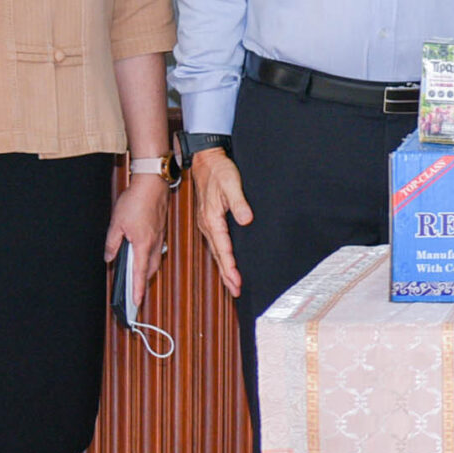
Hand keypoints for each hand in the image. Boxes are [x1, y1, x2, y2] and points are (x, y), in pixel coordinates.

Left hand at [105, 172, 169, 305]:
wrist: (152, 184)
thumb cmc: (136, 201)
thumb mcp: (116, 223)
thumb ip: (112, 243)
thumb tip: (109, 257)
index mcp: (143, 244)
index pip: (140, 273)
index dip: (137, 289)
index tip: (136, 302)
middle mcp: (154, 243)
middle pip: (150, 269)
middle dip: (143, 281)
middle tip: (134, 290)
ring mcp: (159, 237)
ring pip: (154, 260)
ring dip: (146, 269)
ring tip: (136, 274)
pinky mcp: (160, 230)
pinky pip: (156, 249)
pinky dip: (149, 257)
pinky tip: (140, 253)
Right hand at [191, 148, 250, 297]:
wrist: (207, 161)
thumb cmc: (219, 171)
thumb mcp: (231, 183)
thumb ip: (239, 202)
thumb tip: (246, 219)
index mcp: (212, 219)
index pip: (223, 248)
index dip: (230, 266)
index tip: (237, 281)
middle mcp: (207, 225)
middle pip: (218, 255)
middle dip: (226, 275)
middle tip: (236, 291)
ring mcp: (207, 224)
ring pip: (216, 251)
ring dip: (224, 268)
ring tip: (232, 284)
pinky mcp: (210, 221)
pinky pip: (216, 244)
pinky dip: (222, 257)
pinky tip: (227, 263)